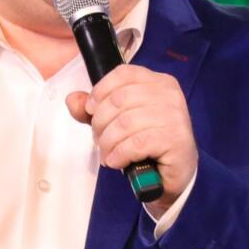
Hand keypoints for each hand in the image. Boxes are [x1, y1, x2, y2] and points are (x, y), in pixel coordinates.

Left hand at [66, 64, 196, 216]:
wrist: (175, 174)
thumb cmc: (148, 144)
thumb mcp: (119, 122)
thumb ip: (96, 109)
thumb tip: (73, 100)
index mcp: (158, 82)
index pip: (123, 74)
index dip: (100, 91)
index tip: (91, 111)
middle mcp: (169, 94)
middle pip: (119, 100)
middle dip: (100, 123)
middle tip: (100, 140)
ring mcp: (175, 116)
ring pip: (124, 123)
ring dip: (107, 143)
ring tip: (108, 154)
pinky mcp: (176, 139)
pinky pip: (136, 143)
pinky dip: (119, 154)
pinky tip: (117, 161)